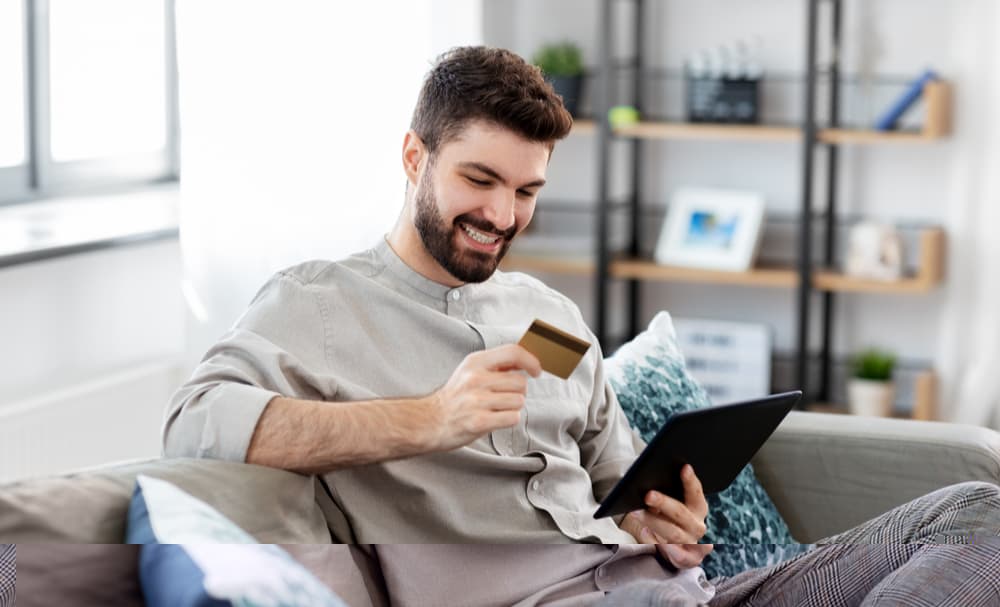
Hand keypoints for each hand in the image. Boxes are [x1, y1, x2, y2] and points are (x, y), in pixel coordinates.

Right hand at [424, 344, 541, 451]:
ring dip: (512, 407)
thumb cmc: (454, 398)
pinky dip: (508, 420)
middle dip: (517, 392)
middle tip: (502, 397)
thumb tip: (524, 360)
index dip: (531, 361)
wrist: (429, 421)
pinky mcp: (479, 421)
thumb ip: (495, 364)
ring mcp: (477, 400)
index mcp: (475, 362)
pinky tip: (493, 419)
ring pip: (519, 401)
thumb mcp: (470, 371)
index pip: (513, 352)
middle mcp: (476, 378)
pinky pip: (512, 418)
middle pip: (521, 382)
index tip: (536, 370)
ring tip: (494, 409)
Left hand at [620, 464, 712, 567]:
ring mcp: (693, 544)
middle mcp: (698, 526)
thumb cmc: (668, 520)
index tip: (684, 467)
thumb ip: (664, 494)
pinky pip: (670, 552)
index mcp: (698, 508)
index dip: (691, 481)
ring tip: (637, 512)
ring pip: (673, 533)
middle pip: (681, 513)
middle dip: (664, 503)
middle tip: (648, 495)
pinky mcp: (686, 560)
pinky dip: (654, 541)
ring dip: (654, 522)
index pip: (696, 492)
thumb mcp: (669, 505)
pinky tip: (644, 531)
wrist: (673, 550)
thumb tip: (648, 481)